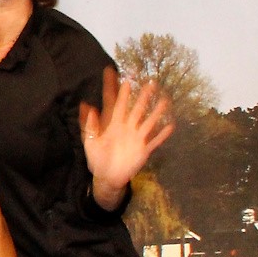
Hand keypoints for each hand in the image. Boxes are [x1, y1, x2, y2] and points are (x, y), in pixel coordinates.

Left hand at [80, 68, 173, 204]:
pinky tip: (171, 126)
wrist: (106, 177)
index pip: (119, 105)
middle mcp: (128, 128)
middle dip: (144, 97)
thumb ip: (89, 126)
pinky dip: (162, 135)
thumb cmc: (97, 158)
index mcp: (114, 125)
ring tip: (165, 101)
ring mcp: (137, 139)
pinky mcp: (143, 150)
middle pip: (137, 110)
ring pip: (149, 122)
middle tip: (151, 83)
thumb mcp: (89, 142)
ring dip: (157, 112)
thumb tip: (86, 106)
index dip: (122, 94)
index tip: (126, 80)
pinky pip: (155, 141)